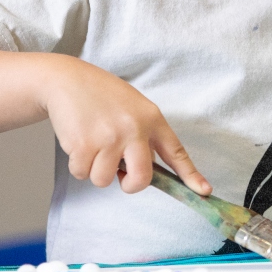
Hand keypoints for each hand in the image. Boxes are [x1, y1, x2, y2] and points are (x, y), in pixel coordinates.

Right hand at [40, 58, 211, 195]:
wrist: (67, 80)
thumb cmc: (103, 97)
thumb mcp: (135, 108)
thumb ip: (145, 137)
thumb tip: (145, 172)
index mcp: (152, 119)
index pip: (176, 152)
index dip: (191, 175)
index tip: (204, 191)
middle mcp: (135, 129)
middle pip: (141, 179)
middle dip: (129, 185)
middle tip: (120, 175)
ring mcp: (109, 137)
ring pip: (104, 180)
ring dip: (96, 170)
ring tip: (93, 145)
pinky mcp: (84, 144)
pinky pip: (82, 173)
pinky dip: (78, 165)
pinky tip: (78, 142)